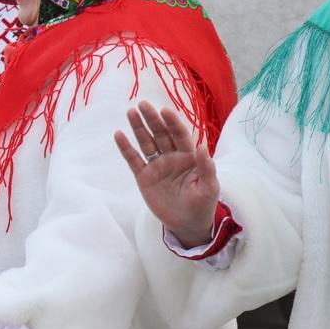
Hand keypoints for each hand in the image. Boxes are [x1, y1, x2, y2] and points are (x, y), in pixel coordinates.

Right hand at [113, 101, 217, 247]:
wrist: (187, 224)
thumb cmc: (203, 204)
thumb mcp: (209, 187)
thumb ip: (207, 167)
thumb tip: (203, 146)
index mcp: (188, 156)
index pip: (180, 135)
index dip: (173, 123)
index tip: (165, 111)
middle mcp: (171, 157)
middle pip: (160, 134)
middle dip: (152, 119)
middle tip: (143, 104)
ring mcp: (157, 166)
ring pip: (146, 143)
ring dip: (138, 128)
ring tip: (130, 112)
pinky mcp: (144, 176)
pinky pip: (133, 160)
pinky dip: (126, 148)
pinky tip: (119, 135)